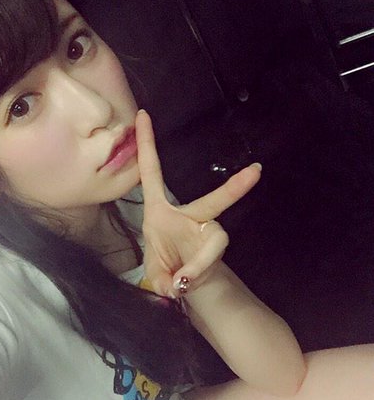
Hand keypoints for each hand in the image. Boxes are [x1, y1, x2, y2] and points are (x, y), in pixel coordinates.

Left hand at [135, 110, 260, 297]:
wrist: (184, 284)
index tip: (143, 115)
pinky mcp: (218, 244)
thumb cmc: (165, 268)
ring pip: (216, 242)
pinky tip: (187, 282)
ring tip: (182, 281)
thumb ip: (164, 279)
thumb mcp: (155, 275)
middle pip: (214, 201)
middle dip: (234, 189)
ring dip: (198, 265)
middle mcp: (187, 214)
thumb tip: (181, 283)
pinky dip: (200, 272)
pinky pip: (214, 257)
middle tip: (256, 172)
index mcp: (158, 211)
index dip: (146, 144)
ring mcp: (207, 229)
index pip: (152, 172)